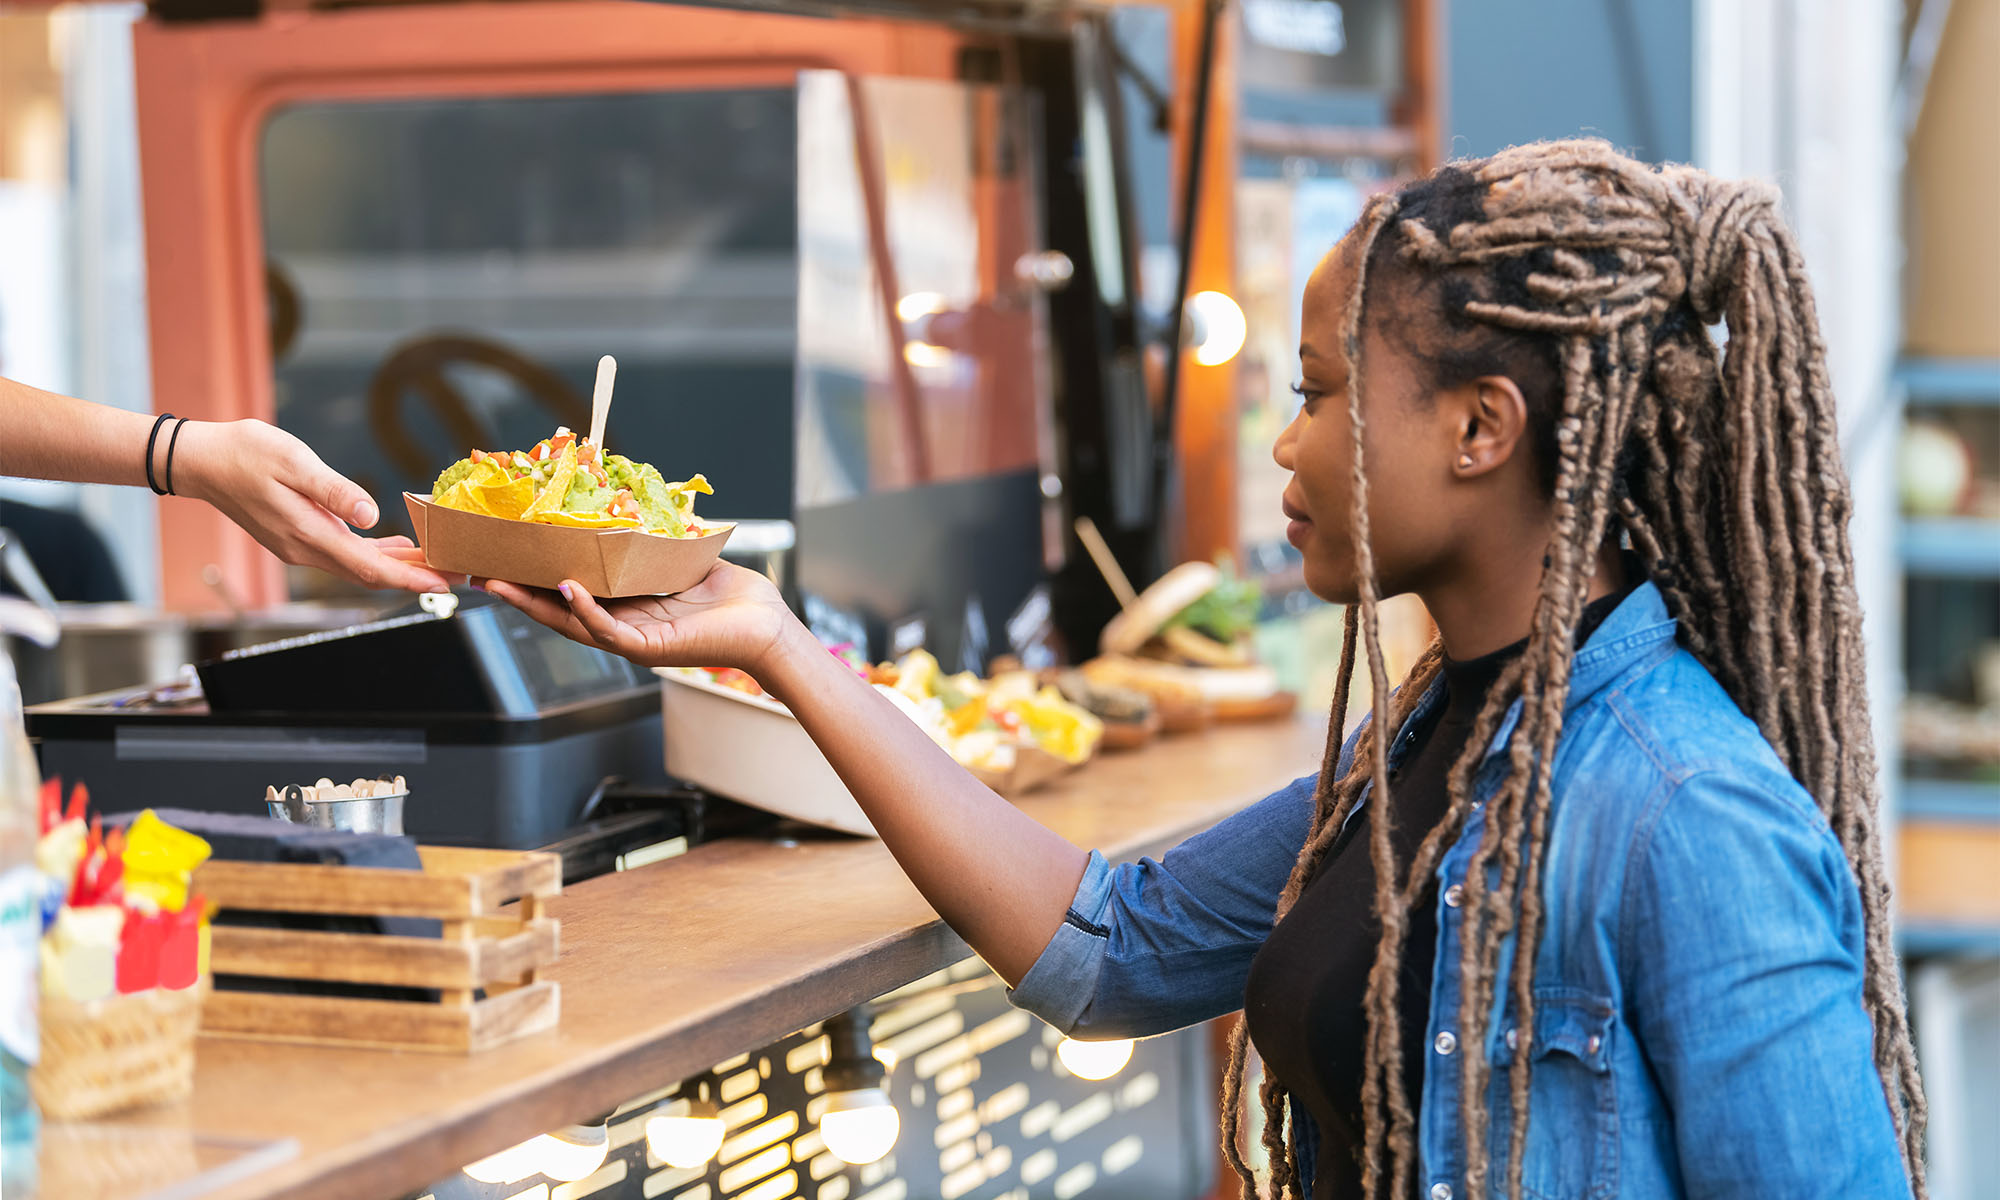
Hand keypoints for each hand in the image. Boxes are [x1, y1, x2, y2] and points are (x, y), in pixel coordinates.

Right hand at [175, 419, 454, 592]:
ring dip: (396, 566)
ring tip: (436, 561)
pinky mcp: (297, 537)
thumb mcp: (294, 462)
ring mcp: (299, 547)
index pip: (370, 568)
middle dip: (414, 577)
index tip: (445, 583)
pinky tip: (395, 544)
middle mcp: (305, 550)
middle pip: (370, 574)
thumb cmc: (245, 453)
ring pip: (358, 566)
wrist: (201, 460)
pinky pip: (344, 554)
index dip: (411, 578)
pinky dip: (374, 553)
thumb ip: (334, 491)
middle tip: (458, 574)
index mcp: (308, 534)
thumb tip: (372, 516)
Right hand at [480, 562, 797, 673]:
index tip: (505, 557)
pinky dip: (584, 610)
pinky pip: (608, 631)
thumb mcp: (683, 561)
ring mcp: (633, 641)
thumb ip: (653, 542)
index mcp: (627, 608)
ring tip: (502, 583)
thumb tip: (632, 504)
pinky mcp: (651, 648)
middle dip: (518, 593)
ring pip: (572, 624)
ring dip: (535, 604)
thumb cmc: (734, 597)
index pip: (571, 593)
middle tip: (481, 573)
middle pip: (557, 611)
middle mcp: (623, 627)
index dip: (535, 578)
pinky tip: (565, 589)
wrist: (767, 625)